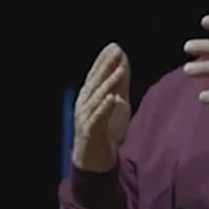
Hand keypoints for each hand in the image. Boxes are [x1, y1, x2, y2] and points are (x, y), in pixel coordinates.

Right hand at [72, 43, 132, 172]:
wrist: (94, 161)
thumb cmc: (105, 130)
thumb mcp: (115, 105)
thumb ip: (118, 86)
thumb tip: (123, 64)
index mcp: (89, 97)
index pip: (95, 75)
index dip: (104, 61)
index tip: (114, 46)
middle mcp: (84, 105)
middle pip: (95, 83)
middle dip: (105, 66)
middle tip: (115, 51)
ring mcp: (86, 119)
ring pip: (97, 99)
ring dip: (108, 84)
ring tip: (118, 72)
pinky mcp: (91, 133)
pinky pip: (98, 119)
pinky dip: (105, 108)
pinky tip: (112, 98)